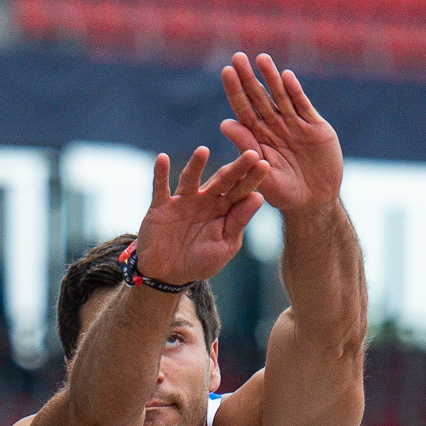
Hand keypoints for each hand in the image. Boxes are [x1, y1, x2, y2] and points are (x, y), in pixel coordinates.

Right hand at [134, 145, 268, 287]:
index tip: (265, 165)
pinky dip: (160, 173)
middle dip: (236, 168)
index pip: (240, 192)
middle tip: (251, 153)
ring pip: (191, 178)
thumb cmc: (199, 262)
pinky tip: (162, 159)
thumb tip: (257, 197)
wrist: (167, 274)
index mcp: (223, 210)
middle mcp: (205, 200)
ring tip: (203, 151)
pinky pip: (160, 187)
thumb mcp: (224, 246)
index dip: (252, 179)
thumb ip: (238, 223)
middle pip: (222, 180)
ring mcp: (183, 200)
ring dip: (196, 165)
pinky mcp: (161, 205)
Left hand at [220, 53, 343, 213]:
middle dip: (248, 78)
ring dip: (271, 78)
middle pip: (259, 98)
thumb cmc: (285, 194)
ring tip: (261, 59)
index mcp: (258, 138)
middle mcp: (274, 127)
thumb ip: (246, 149)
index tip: (226, 72)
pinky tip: (285, 76)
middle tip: (237, 57)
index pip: (243, 110)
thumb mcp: (264, 175)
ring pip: (280, 96)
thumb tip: (225, 124)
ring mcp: (294, 124)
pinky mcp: (314, 125)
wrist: (315, 201)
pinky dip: (295, 91)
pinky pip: (302, 105)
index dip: (236, 91)